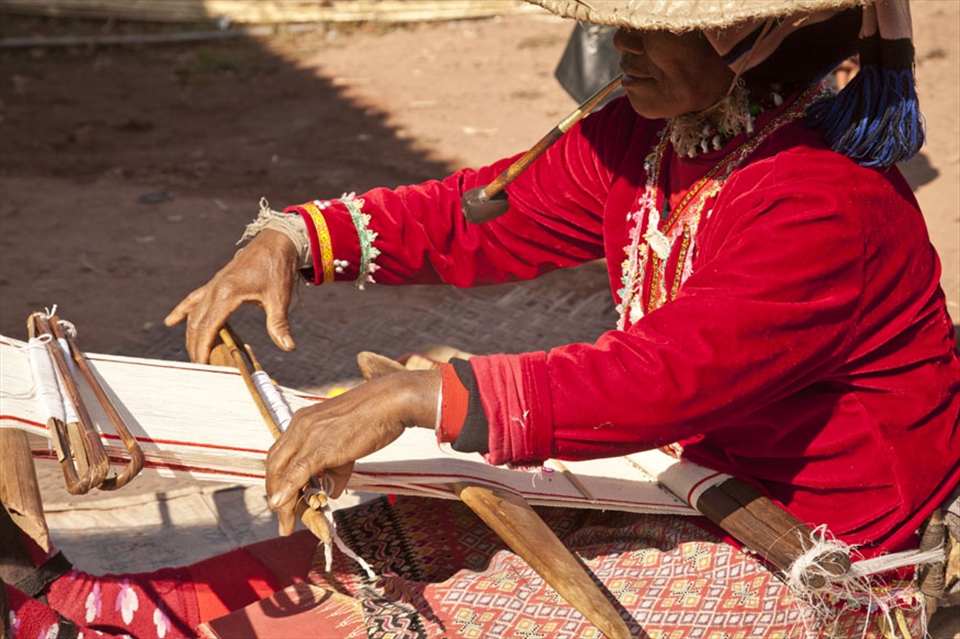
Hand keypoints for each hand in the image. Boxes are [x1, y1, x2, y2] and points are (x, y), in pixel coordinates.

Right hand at [163, 229, 299, 363]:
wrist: (276, 241)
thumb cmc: (277, 268)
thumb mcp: (279, 298)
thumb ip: (279, 324)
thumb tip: (288, 347)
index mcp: (227, 293)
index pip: (208, 327)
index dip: (203, 348)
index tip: (202, 365)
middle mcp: (215, 289)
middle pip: (197, 323)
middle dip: (195, 346)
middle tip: (199, 367)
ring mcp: (213, 285)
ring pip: (194, 314)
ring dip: (191, 334)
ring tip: (194, 354)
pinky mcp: (216, 282)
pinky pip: (194, 299)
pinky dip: (182, 311)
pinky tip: (170, 321)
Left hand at [265, 367, 440, 535]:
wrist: (392, 401)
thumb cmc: (376, 416)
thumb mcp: (349, 442)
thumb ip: (337, 467)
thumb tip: (332, 491)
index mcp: (305, 420)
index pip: (281, 454)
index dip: (279, 478)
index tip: (283, 497)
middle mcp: (301, 425)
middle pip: (275, 464)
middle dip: (275, 492)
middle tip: (282, 515)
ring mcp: (309, 435)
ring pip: (282, 471)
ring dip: (281, 501)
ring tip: (286, 523)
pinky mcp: (321, 447)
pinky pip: (297, 472)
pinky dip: (287, 491)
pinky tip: (281, 506)